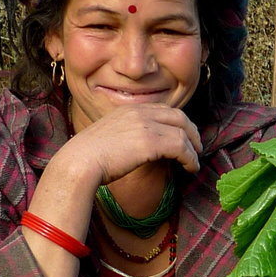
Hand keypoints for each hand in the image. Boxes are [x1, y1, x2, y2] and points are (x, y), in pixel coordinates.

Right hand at [53, 104, 202, 186]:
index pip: (163, 109)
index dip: (178, 122)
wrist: (78, 163)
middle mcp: (139, 112)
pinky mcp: (150, 142)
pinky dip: (190, 158)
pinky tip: (190, 168)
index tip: (184, 135)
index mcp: (128, 109)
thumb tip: (140, 148)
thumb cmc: (87, 157)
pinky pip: (181, 147)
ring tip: (194, 162)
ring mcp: (145, 125)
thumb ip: (126, 135)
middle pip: (178, 116)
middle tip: (197, 147)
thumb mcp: (109, 137)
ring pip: (183, 132)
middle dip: (192, 132)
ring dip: (193, 149)